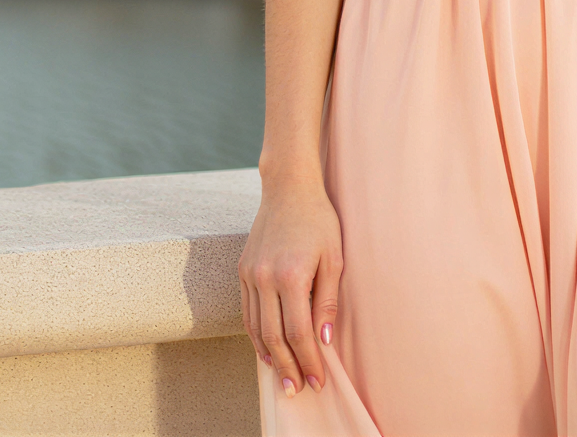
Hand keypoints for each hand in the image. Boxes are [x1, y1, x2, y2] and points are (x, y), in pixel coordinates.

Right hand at [239, 179, 343, 397]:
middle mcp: (265, 278)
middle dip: (288, 366)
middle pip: (274, 336)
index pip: (298, 332)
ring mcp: (250, 275)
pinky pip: (247, 312)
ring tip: (283, 378)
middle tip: (298, 389)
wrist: (289, 188)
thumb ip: (328, 301)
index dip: (309, 360)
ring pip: (256, 328)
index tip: (319, 379)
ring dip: (270, 357)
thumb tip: (324, 341)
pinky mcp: (242, 271)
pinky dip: (256, 335)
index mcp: (291, 275)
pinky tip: (267, 350)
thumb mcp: (334, 258)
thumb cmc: (320, 220)